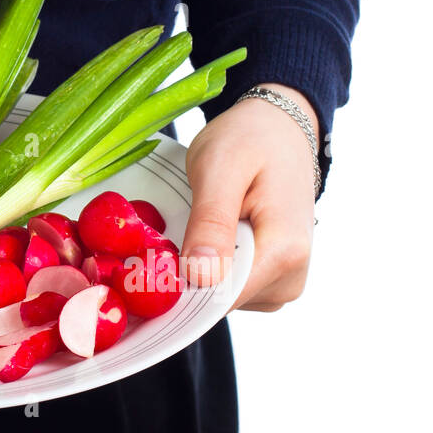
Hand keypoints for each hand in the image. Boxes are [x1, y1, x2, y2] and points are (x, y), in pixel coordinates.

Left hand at [181, 82, 317, 311]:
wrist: (278, 129)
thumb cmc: (250, 140)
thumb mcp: (220, 168)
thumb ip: (211, 221)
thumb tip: (200, 277)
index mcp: (285, 253)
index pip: (222, 300)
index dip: (178, 291)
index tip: (141, 273)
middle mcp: (291, 278)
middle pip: (218, 302)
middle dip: (182, 277)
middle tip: (160, 236)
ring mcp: (282, 282)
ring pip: (218, 298)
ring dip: (193, 270)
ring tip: (187, 227)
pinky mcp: (269, 278)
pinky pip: (226, 286)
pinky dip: (205, 266)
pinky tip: (199, 237)